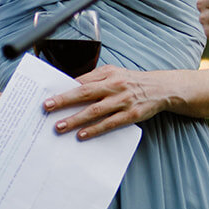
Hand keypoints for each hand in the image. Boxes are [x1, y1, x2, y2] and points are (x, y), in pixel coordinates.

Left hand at [41, 65, 168, 139]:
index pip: (82, 80)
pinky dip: (94, 129)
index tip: (47, 95)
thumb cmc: (133, 82)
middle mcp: (115, 85)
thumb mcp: (115, 73)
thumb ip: (95, 79)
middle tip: (47, 107)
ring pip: (95, 110)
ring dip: (75, 119)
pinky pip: (109, 123)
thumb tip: (70, 87)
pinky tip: (82, 134)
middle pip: (85, 93)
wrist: (161, 88)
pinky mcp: (131, 114)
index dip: (64, 88)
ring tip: (59, 126)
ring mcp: (123, 100)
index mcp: (109, 73)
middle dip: (64, 100)